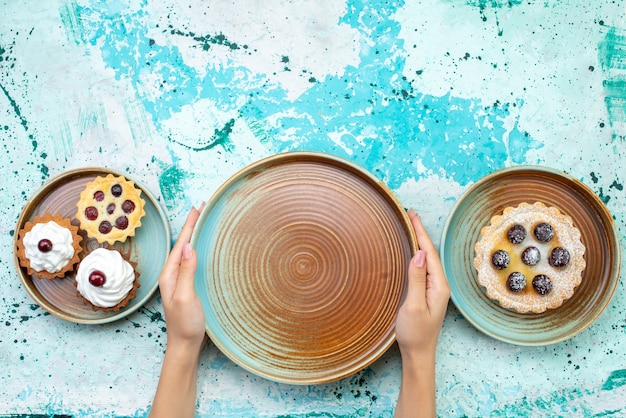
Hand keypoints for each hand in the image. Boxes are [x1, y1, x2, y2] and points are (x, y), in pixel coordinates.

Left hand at [158, 204, 205, 352]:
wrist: (185, 345)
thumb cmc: (185, 324)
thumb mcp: (185, 297)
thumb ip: (186, 272)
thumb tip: (188, 247)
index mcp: (170, 274)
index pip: (181, 243)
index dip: (190, 225)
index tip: (198, 208)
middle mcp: (173, 274)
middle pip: (183, 244)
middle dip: (192, 225)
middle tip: (202, 208)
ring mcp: (180, 280)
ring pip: (187, 251)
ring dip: (195, 235)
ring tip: (202, 221)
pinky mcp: (188, 286)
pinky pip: (192, 261)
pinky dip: (198, 248)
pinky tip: (203, 247)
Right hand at [394, 209, 449, 417]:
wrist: (418, 354)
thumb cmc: (415, 334)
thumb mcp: (413, 306)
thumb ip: (416, 279)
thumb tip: (417, 254)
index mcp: (438, 286)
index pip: (427, 252)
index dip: (420, 232)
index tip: (412, 214)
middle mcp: (438, 285)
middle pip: (428, 252)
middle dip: (420, 232)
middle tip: (409, 214)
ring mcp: (432, 289)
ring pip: (425, 259)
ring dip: (418, 242)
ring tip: (410, 226)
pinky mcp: (425, 293)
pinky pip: (421, 268)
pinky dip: (415, 254)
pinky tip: (409, 250)